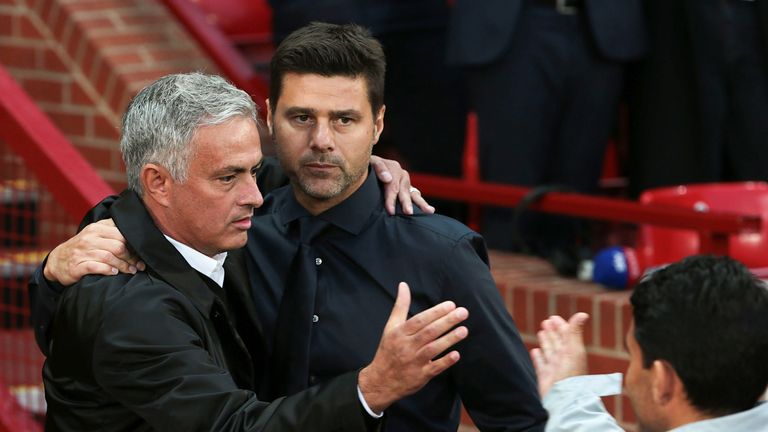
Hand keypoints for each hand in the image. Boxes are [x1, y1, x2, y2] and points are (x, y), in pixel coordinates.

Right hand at [43, 219, 144, 285]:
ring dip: (123, 266)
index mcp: (96, 229)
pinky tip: (114, 272)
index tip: (142, 253)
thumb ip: (111, 228)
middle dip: (131, 258)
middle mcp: (89, 239)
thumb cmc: (82, 247)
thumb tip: (133, 227)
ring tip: (131, 271)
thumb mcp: (94, 233)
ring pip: (109, 257)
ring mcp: (81, 252)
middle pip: (117, 246)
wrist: (57, 261)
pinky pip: (95, 267)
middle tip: (138, 266)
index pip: (121, 234)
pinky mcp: (76, 266)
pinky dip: (107, 270)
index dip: (134, 245)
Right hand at [358, 282, 467, 412]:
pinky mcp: (420, 376)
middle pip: (429, 332)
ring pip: (433, 349)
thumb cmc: (389, 349)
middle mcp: (407, 346)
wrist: (380, 381)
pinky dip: (445, 362)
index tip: (451, 305)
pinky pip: (434, 368)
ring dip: (449, 339)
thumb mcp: (391, 326)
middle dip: (447, 321)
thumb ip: (400, 306)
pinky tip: (456, 355)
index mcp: (400, 333)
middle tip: (463, 312)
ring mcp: (414, 362)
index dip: (436, 312)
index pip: (420, 320)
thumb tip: (403, 285)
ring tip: (464, 330)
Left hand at [371, 155, 434, 215]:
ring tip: (430, 211)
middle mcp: (402, 175)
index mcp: (394, 168)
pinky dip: (420, 202)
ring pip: (414, 193)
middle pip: (404, 191)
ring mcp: (406, 182)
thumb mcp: (370, 162)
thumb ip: (379, 168)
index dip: (391, 198)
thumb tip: (387, 178)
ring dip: (421, 203)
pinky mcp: (407, 189)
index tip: (390, 211)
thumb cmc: (367, 166)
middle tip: (408, 212)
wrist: (368, 167)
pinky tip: (428, 210)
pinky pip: (415, 195)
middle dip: (406, 202)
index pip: (393, 185)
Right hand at [530, 313, 589, 397]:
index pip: (566, 335)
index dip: (560, 325)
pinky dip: (537, 357)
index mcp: (571, 352)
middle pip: (557, 342)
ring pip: (549, 351)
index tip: (553, 318)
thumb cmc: (571, 374)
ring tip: (541, 333)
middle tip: (546, 322)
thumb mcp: (574, 350)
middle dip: (552, 332)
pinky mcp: (545, 377)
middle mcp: (563, 359)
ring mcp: (554, 368)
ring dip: (545, 341)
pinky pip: (540, 364)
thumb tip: (582, 314)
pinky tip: (534, 351)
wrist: (563, 398)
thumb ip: (575, 332)